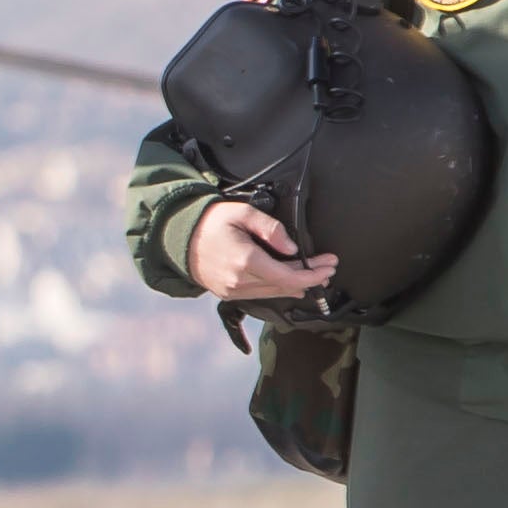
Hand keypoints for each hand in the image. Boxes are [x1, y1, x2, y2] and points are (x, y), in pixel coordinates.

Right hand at [186, 198, 336, 302]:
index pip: (288, 276)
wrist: (178, 237)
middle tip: (328, 268)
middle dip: (311, 278)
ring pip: (274, 293)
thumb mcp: (243, 213)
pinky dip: (279, 289)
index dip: (313, 274)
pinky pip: (260, 294)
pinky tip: (290, 284)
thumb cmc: (211, 221)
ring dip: (296, 285)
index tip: (329, 265)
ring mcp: (233, 290)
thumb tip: (292, 248)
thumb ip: (271, 229)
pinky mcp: (228, 294)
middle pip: (285, 286)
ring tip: (315, 276)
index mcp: (246, 260)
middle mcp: (239, 281)